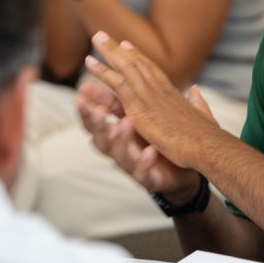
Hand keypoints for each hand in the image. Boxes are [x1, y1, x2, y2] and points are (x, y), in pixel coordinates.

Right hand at [76, 80, 199, 196]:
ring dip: (121, 139)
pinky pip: (143, 172)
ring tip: (126, 123)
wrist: (183, 168)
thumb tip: (87, 83)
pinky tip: (151, 151)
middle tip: (98, 110)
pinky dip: (145, 161)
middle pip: (101, 139)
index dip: (85, 111)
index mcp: (117, 134)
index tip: (79, 95)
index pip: (94, 123)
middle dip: (98, 125)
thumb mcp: (135, 118)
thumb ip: (114, 103)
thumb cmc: (156, 141)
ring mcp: (133, 166)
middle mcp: (120, 151)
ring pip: (119, 155)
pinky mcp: (148, 179)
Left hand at [82, 31, 221, 173]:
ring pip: (126, 67)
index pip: (153, 70)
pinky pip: (117, 83)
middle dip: (119, 48)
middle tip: (103, 35)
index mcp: (173, 94)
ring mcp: (150, 96)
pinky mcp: (140, 107)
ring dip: (109, 51)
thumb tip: (195, 90)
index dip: (138, 56)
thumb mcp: (203, 115)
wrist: (206, 146)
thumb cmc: (207, 137)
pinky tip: (89, 61)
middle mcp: (160, 89)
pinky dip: (103, 70)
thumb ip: (198, 102)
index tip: (126, 45)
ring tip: (95, 38)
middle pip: (137, 62)